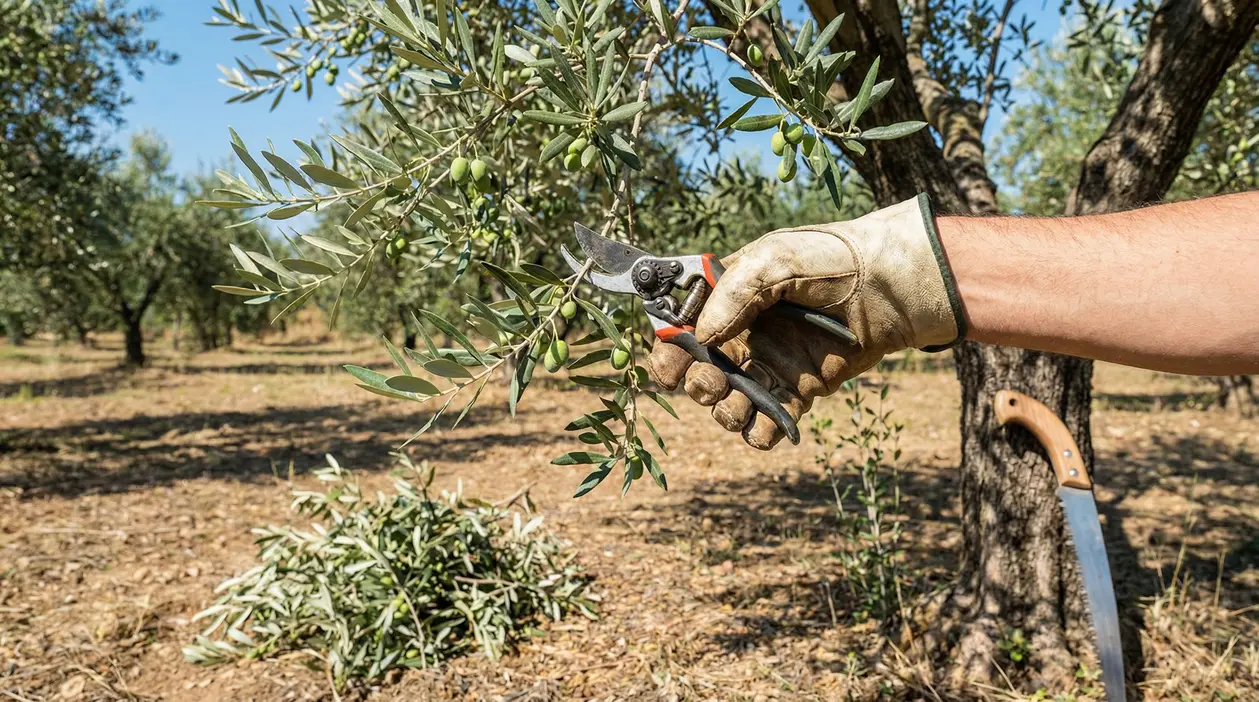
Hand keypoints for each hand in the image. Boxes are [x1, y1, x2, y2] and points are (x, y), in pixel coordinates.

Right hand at [646, 194, 965, 449]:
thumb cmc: (829, 260)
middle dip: (696, 384)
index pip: (679, 332)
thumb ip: (732, 295)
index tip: (671, 364)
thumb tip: (701, 338)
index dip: (666, 351)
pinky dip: (760, 432)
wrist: (888, 286)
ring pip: (727, 405)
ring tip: (738, 400)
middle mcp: (741, 336)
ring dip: (724, 411)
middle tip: (713, 378)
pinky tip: (766, 421)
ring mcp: (768, 365)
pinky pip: (766, 423)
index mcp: (724, 302)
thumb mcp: (773, 259)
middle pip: (696, 375)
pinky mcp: (798, 390)